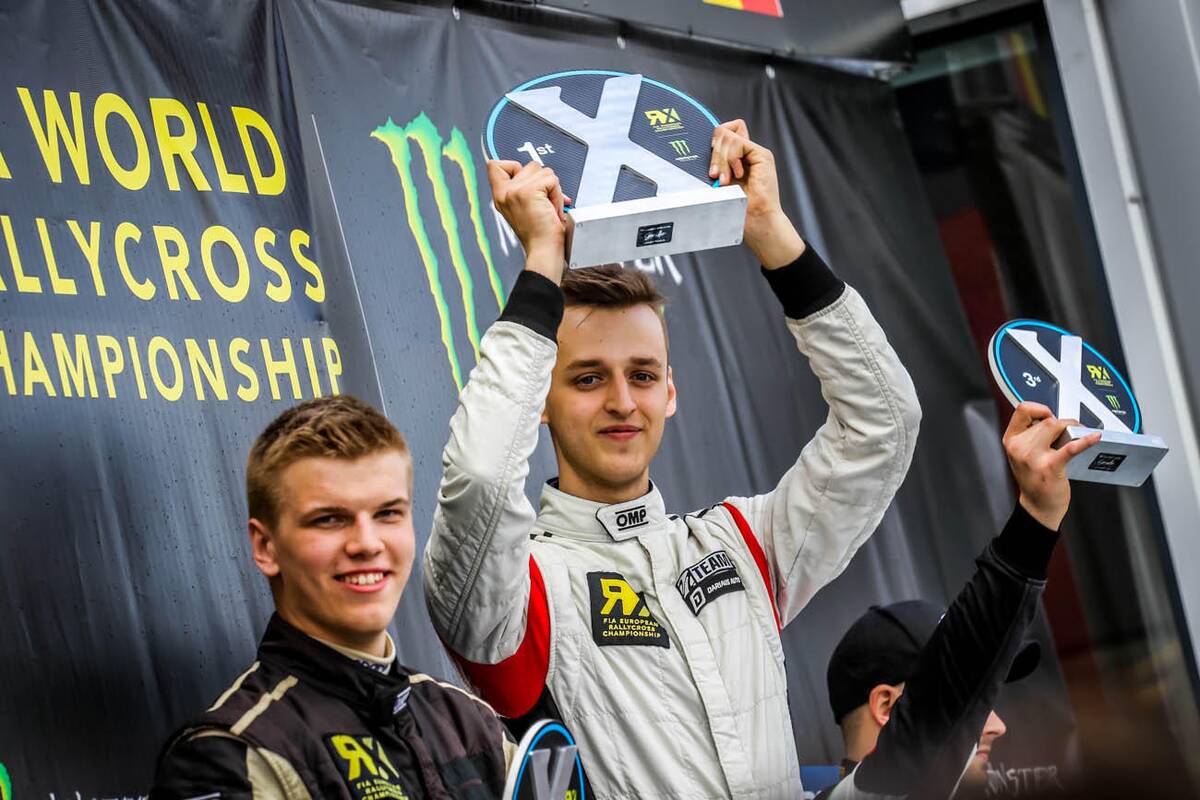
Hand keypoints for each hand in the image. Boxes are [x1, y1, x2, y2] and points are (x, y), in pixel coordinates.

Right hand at [487, 160, 568, 282]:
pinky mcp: (528, 192)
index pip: (494, 165)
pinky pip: (551, 180)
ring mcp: (514, 191)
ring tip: (549, 208)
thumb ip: (524, 189)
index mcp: (500, 195)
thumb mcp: (525, 207)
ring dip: (553, 189)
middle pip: (530, 165)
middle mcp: (504, 192)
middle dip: (544, 182)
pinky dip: (557, 194)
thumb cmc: (539, 234)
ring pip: (543, 170)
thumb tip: (540, 173)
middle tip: (544, 204)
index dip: (514, 166)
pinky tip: (552, 209)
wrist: (543, 250)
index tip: (527, 183)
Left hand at [709, 120, 804, 268]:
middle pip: (723, 131)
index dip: (714, 139)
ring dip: (722, 159)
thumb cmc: (739, 208)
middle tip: (716, 175)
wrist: (756, 220)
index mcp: (738, 158)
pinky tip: (736, 175)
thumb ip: (716, 164)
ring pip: (728, 136)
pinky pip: (738, 142)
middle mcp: (748, 152)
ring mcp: (756, 152)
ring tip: (726, 179)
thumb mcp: (719, 182)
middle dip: (714, 152)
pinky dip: (732, 159)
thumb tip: (705, 151)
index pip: (724, 131)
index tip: (709, 158)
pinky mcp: (763, 155)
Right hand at [1002, 402, 1100, 529]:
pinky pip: (1070, 446)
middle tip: (1071, 431)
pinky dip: (1085, 440)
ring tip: (1079, 436)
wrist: (1038, 507)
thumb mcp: (1021, 453)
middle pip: (1045, 420)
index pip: (1023, 409)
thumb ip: (1030, 434)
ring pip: (1057, 427)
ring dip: (1073, 429)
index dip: (1039, 409)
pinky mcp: (1050, 467)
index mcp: (1011, 440)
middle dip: (1063, 423)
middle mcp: (1019, 447)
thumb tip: (1053, 419)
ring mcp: (1033, 457)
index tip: (1049, 416)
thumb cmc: (1034, 480)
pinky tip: (1094, 437)